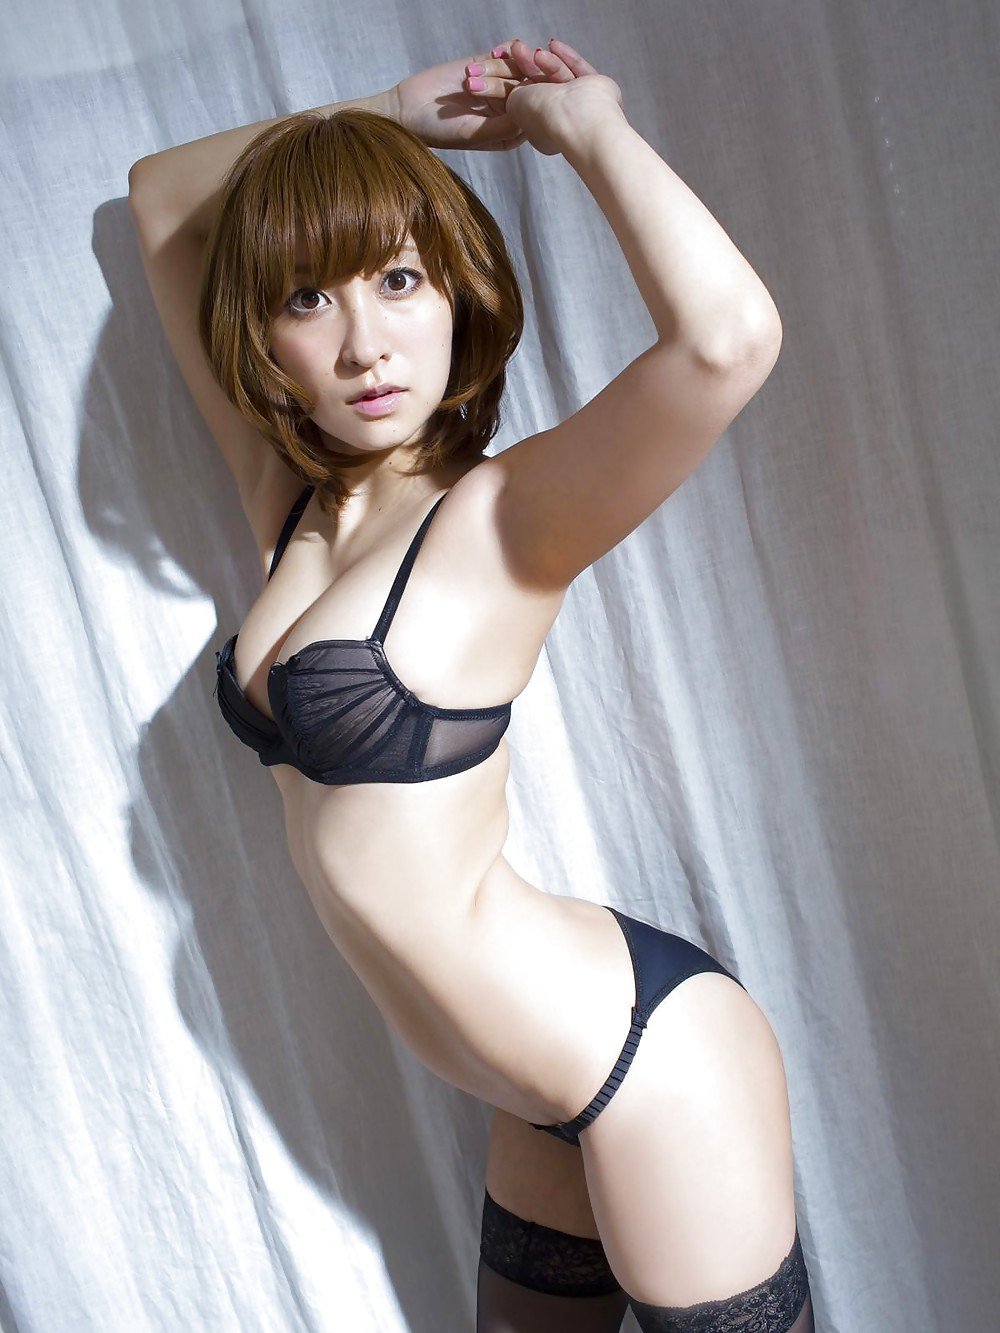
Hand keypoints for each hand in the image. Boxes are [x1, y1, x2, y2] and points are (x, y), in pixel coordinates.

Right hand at [392, 39, 531, 151]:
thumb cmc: (439, 131)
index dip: (540, 98)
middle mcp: (508, 109)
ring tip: (483, 71)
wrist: (409, 109)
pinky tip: (491, 54)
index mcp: (511, 132)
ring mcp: (498, 86)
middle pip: (530, 88)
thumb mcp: (474, 133)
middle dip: (527, 75)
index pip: (535, 114)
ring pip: (518, 68)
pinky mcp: (485, 66)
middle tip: (520, 65)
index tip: (536, 88)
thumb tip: (531, 113)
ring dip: (506, 64)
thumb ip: (503, 126)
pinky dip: (504, 50)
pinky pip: (505, 53)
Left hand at [486, 38, 624, 156]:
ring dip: (546, 61)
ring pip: (560, 77)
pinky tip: (553, 43)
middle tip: (517, 48)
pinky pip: (579, 70)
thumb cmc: (546, 117)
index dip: (516, 81)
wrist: (579, 118)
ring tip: (536, 50)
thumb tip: (518, 85)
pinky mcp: (598, 91)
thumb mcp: (516, 106)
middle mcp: (562, 120)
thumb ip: (514, 95)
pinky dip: (566, 57)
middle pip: (544, 86)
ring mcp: (581, 106)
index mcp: (543, 131)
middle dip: (529, 66)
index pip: (528, 102)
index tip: (505, 64)